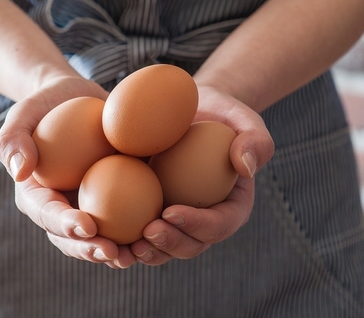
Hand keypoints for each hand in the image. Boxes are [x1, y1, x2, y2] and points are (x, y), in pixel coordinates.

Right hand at [0, 75, 137, 268]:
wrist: (75, 99)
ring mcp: (89, 207)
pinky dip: (139, 231)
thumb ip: (13, 138)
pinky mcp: (115, 200)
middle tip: (113, 252)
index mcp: (37, 195)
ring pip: (100, 239)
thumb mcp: (24, 113)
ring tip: (136, 253)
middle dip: (91, 250)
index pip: (47, 214)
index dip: (66, 225)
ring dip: (116, 253)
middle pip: (72, 239)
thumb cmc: (45, 105)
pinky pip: (126, 220)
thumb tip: (20, 170)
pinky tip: (159, 232)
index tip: (88, 224)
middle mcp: (61, 208)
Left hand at [130, 84, 273, 264]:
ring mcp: (179, 219)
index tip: (171, 211)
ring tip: (128, 244)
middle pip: (192, 245)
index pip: (220, 224)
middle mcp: (206, 220)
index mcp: (233, 207)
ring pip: (165, 248)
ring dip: (148, 252)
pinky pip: (140, 231)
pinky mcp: (153, 212)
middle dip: (170, 245)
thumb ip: (256, 140)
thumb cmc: (222, 114)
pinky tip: (107, 232)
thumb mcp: (245, 119)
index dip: (198, 225)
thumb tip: (246, 167)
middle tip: (147, 232)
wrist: (191, 110)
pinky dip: (127, 238)